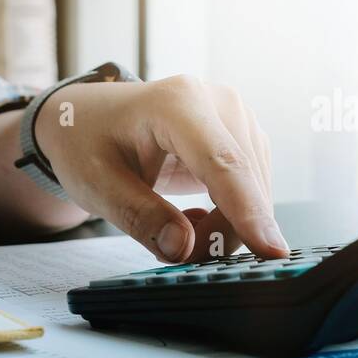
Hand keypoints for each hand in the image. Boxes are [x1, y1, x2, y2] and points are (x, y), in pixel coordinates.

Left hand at [34, 75, 287, 261]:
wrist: (88, 118)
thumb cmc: (87, 142)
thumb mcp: (98, 185)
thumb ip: (141, 218)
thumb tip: (182, 250)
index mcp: (177, 104)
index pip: (223, 164)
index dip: (248, 210)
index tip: (271, 252)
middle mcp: (218, 102)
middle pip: (244, 184)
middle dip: (220, 233)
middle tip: (177, 255)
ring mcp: (237, 118)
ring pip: (254, 192)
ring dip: (223, 227)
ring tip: (173, 228)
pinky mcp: (243, 137)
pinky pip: (251, 189)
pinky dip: (227, 215)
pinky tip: (190, 216)